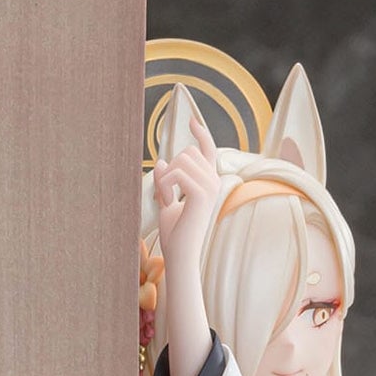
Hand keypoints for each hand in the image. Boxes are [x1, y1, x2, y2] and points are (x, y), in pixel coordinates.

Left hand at [151, 105, 221, 267]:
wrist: (180, 255)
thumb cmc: (175, 235)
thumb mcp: (167, 202)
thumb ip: (166, 182)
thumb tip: (162, 160)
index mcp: (208, 183)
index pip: (208, 151)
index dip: (201, 133)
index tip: (192, 120)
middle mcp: (213, 182)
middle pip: (187, 152)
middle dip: (170, 170)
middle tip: (166, 195)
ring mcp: (210, 187)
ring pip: (181, 160)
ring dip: (166, 179)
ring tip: (167, 200)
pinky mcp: (202, 194)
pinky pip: (177, 173)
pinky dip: (165, 185)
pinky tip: (167, 201)